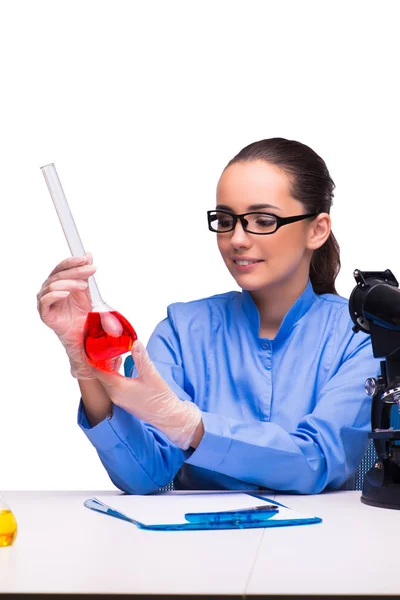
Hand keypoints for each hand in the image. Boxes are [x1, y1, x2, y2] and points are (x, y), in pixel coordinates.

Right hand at [37, 254, 97, 378]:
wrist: (82, 334)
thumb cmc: (81, 312)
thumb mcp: (86, 290)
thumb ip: (85, 273)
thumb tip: (88, 255)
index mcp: (58, 282)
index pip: (61, 267)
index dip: (72, 261)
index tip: (85, 258)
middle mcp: (49, 289)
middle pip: (58, 275)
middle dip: (75, 271)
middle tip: (90, 270)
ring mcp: (45, 301)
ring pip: (53, 285)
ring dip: (70, 282)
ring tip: (84, 286)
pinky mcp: (44, 313)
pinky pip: (45, 300)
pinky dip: (55, 294)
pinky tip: (66, 294)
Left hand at [93, 340, 202, 449]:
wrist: (167, 416)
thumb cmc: (160, 398)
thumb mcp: (151, 374)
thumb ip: (141, 357)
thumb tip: (135, 342)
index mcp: (117, 387)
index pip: (97, 371)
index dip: (93, 358)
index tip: (92, 346)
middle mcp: (114, 394)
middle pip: (100, 375)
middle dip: (100, 360)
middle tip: (102, 345)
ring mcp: (118, 398)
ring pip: (106, 379)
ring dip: (107, 367)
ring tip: (111, 352)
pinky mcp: (124, 400)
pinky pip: (112, 384)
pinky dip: (113, 373)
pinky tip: (119, 364)